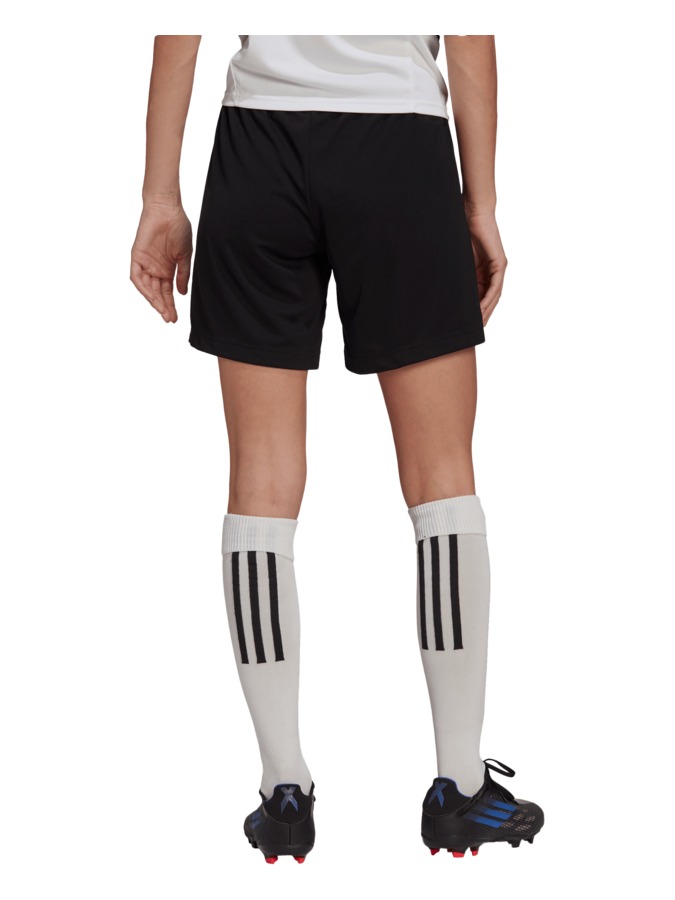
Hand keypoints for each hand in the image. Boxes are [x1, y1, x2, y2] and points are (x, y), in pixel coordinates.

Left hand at [130, 202, 192, 322]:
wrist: (168, 210)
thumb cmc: (178, 228)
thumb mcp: (184, 256)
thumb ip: (182, 275)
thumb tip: (182, 293)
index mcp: (167, 269)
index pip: (167, 292)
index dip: (171, 305)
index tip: (175, 317)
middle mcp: (155, 268)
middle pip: (157, 293)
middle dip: (163, 307)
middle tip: (169, 318)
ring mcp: (146, 263)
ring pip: (147, 288)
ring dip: (154, 301)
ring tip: (162, 311)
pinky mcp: (137, 256)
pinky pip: (137, 277)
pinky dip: (143, 288)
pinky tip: (151, 297)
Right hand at [463, 203, 506, 326]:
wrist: (471, 211)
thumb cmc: (461, 228)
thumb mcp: (456, 257)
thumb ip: (454, 271)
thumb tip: (439, 284)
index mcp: (481, 269)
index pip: (480, 294)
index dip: (474, 310)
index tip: (465, 323)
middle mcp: (492, 270)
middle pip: (489, 298)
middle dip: (482, 315)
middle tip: (473, 331)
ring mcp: (498, 267)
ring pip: (494, 295)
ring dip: (486, 311)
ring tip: (478, 325)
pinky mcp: (499, 263)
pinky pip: (496, 287)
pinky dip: (489, 299)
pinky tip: (482, 310)